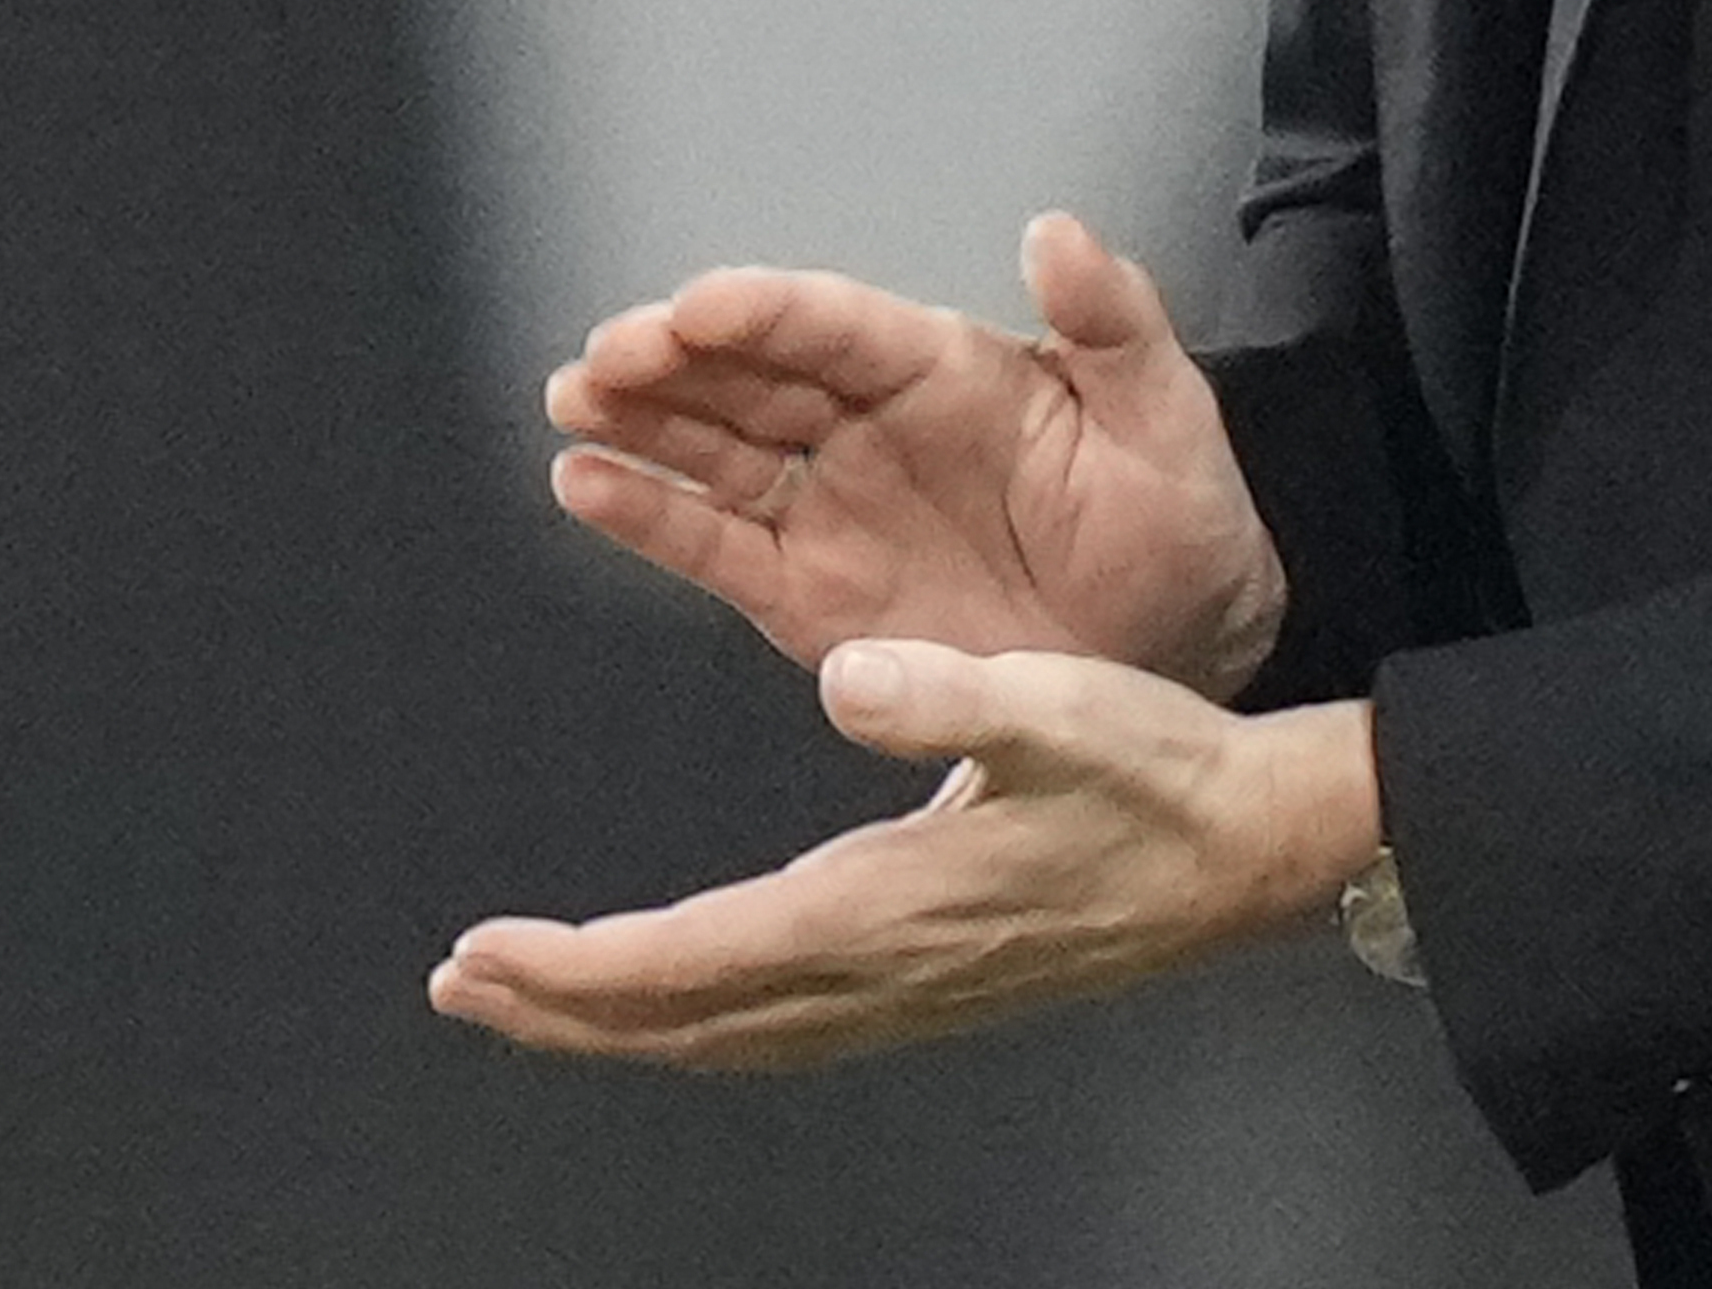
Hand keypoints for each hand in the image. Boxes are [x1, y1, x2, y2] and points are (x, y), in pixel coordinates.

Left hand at [426, 644, 1380, 1067]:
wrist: (1248, 855)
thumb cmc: (1161, 777)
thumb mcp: (1062, 703)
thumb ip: (951, 692)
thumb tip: (846, 674)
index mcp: (889, 904)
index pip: (695, 959)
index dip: (579, 968)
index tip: (486, 952)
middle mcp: (880, 969)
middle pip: (686, 1021)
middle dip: (563, 1011)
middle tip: (463, 985)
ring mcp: (904, 992)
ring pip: (726, 1037)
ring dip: (620, 1025)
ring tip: (535, 999)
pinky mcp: (927, 986)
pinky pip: (777, 1029)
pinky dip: (701, 1021)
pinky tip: (685, 1003)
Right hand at [546, 212, 1287, 697]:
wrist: (1176, 646)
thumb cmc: (1173, 516)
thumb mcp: (1165, 412)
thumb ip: (1112, 318)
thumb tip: (1059, 229)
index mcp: (945, 369)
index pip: (837, 325)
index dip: (767, 311)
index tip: (703, 303)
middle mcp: (870, 425)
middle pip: (752, 376)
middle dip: (675, 359)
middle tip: (611, 353)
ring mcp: (833, 506)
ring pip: (714, 449)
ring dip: (639, 421)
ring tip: (574, 398)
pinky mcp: (811, 592)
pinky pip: (716, 545)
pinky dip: (647, 515)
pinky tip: (584, 481)